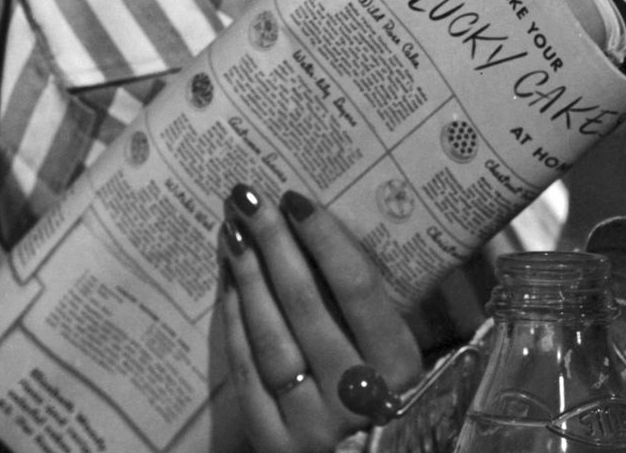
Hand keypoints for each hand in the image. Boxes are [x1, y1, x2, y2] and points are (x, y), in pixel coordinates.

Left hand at [219, 184, 421, 452]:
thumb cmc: (381, 389)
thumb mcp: (393, 350)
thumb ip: (373, 304)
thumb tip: (327, 222)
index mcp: (399, 367)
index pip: (358, 290)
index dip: (325, 239)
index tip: (295, 197)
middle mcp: (358, 398)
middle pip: (306, 305)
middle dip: (273, 244)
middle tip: (246, 197)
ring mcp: (313, 424)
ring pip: (271, 337)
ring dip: (247, 277)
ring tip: (230, 230)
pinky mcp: (275, 442)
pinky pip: (247, 372)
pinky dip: (234, 324)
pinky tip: (227, 285)